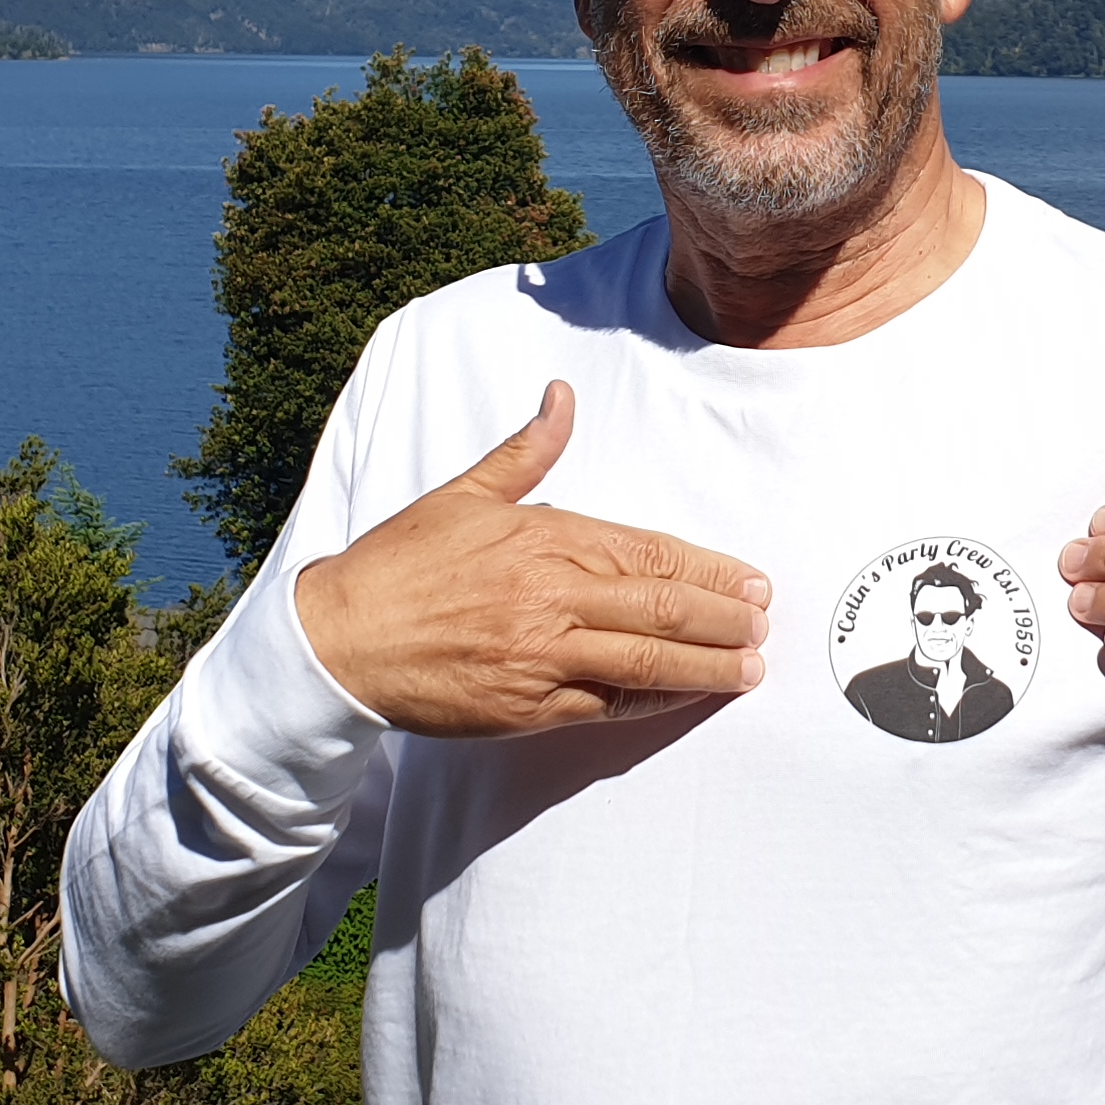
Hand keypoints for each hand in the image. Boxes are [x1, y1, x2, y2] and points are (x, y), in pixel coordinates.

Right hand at [293, 381, 770, 735]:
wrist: (341, 641)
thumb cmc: (400, 565)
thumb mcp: (463, 495)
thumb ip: (525, 453)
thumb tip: (560, 398)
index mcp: (542, 537)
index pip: (647, 554)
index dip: (707, 569)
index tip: (748, 579)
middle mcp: (551, 596)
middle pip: (661, 608)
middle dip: (723, 617)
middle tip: (763, 621)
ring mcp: (542, 656)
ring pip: (645, 662)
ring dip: (706, 666)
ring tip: (749, 667)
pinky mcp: (527, 707)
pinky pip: (606, 707)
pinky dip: (652, 703)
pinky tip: (684, 698)